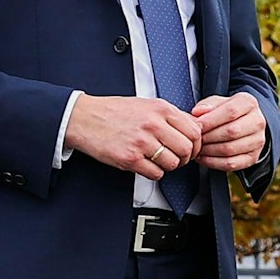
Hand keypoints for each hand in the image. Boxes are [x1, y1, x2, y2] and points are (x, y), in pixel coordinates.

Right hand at [64, 94, 202, 181]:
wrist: (83, 118)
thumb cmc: (112, 112)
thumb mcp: (145, 104)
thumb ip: (169, 115)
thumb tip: (192, 128)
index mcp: (160, 109)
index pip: (194, 131)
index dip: (196, 144)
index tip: (191, 148)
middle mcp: (153, 124)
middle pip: (187, 149)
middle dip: (185, 158)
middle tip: (177, 158)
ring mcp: (141, 142)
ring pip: (173, 163)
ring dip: (168, 166)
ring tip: (158, 161)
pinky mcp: (130, 158)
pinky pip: (156, 173)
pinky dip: (154, 173)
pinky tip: (146, 165)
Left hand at [190, 93, 267, 172]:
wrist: (240, 126)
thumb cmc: (223, 112)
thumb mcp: (216, 103)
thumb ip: (206, 105)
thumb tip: (197, 112)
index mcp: (249, 103)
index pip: (231, 111)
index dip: (210, 120)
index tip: (196, 126)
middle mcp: (258, 121)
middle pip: (231, 131)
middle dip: (208, 136)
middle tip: (194, 139)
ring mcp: (258, 141)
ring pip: (230, 149)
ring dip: (209, 150)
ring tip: (196, 148)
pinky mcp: (253, 157)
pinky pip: (231, 163)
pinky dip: (213, 162)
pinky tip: (202, 158)